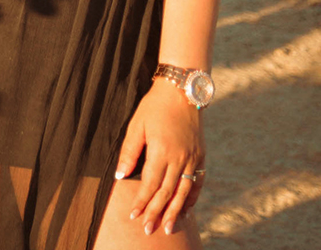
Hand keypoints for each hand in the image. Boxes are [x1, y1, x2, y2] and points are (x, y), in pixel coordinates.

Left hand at [115, 80, 204, 236]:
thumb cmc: (154, 107)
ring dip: (175, 212)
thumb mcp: (136, 125)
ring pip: (184, 192)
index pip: (150, 185)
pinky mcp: (200, 155)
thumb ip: (129, 152)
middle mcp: (180, 158)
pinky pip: (198, 182)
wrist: (182, 91)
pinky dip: (192, 198)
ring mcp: (193, 158)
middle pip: (167, 193)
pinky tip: (186, 210)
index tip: (133, 216)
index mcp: (162, 151)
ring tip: (166, 228)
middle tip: (148, 230)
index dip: (141, 202)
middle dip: (156, 213)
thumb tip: (120, 176)